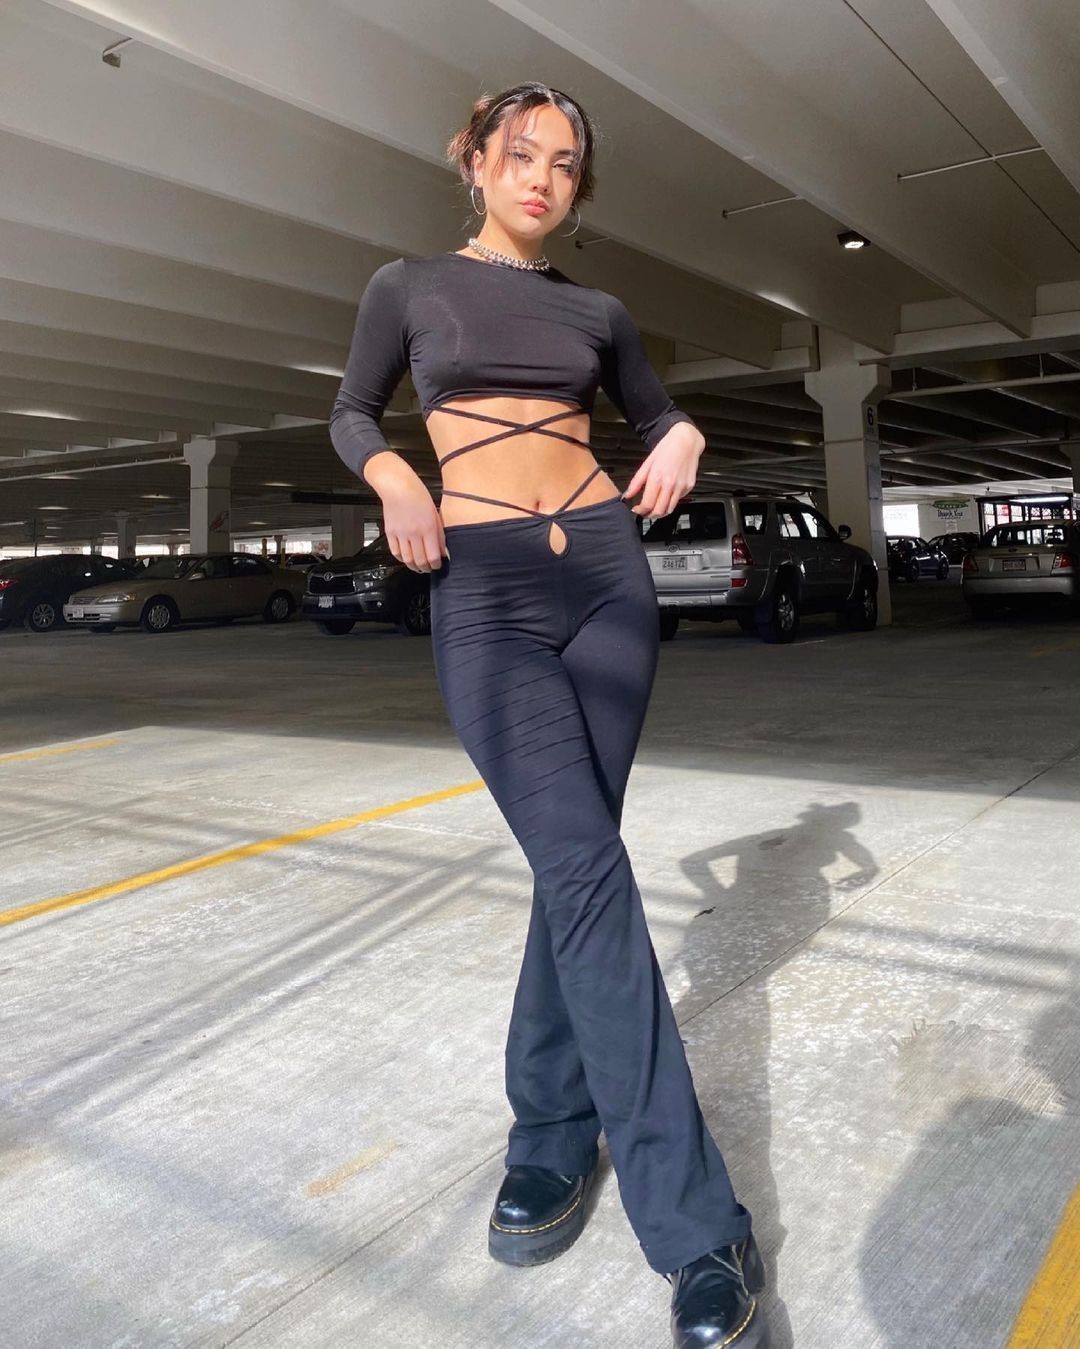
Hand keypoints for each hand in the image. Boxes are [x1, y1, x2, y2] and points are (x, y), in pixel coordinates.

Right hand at [364, 452, 447, 571]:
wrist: (398, 486)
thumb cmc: (418, 496)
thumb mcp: (435, 514)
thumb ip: (439, 535)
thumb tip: (442, 551)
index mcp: (428, 528)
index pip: (432, 556)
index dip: (436, 565)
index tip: (438, 565)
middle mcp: (414, 533)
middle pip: (420, 561)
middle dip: (426, 568)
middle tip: (430, 568)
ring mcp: (400, 534)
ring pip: (407, 560)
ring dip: (414, 567)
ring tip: (419, 567)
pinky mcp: (390, 533)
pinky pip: (395, 553)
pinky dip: (402, 559)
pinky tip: (407, 559)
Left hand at [622, 424, 704, 517]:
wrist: (686, 440)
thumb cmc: (667, 449)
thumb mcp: (647, 463)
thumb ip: (636, 481)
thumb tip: (627, 495)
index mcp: (658, 477)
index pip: (648, 504)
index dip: (640, 511)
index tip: (637, 510)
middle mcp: (671, 484)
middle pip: (659, 511)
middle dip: (650, 515)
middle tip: (645, 513)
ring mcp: (681, 486)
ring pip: (670, 509)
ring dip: (660, 513)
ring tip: (654, 508)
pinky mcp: (689, 487)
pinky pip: (678, 500)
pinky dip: (670, 502)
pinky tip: (666, 495)